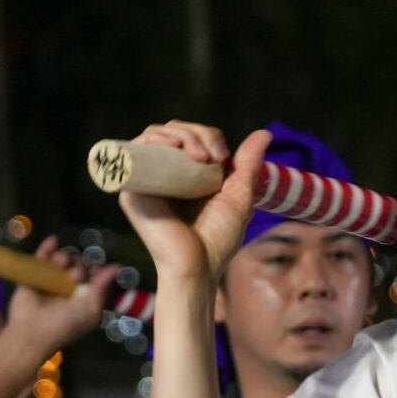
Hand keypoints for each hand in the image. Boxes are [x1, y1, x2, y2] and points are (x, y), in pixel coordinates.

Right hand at [7, 238, 116, 352]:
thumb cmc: (65, 323)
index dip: (96, 270)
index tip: (95, 269)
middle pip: (78, 265)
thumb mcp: (91, 308)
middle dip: (80, 266)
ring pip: (61, 260)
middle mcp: (68, 287)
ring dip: (65, 257)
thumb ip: (102, 286)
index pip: (93, 276)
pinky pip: (41, 257)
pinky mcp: (34, 276)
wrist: (33, 331)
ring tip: (62, 264)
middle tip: (75, 277)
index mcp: (84, 297)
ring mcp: (50, 280)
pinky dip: (48, 247)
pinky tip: (54, 239)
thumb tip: (117, 266)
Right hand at [117, 122, 271, 284]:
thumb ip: (248, 165)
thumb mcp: (238, 196)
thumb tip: (264, 133)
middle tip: (214, 155)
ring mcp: (146, 179)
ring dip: (180, 134)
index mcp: (185, 175)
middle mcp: (163, 174)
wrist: (197, 267)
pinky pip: (134, 150)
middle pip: (173, 131)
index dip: (208, 135)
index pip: (191, 136)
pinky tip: (174, 146)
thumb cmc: (217, 240)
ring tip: (199, 155)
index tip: (224, 157)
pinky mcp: (132, 188)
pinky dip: (154, 139)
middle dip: (197, 132)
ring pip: (155, 135)